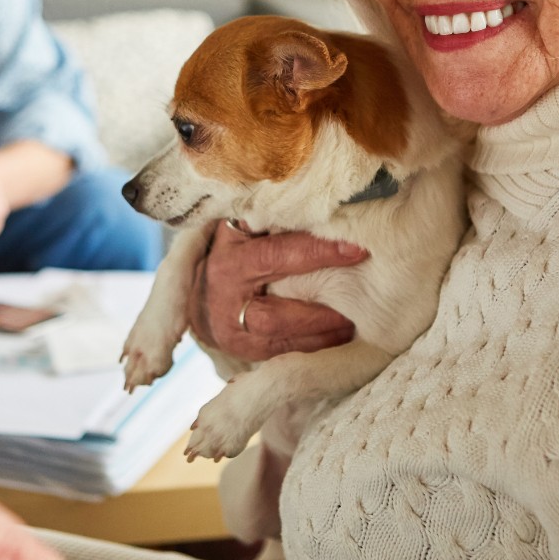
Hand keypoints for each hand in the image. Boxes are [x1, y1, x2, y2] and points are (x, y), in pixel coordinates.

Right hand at [190, 221, 364, 361]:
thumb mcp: (242, 229)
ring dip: (320, 333)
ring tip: (352, 325)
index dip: (317, 253)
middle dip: (320, 312)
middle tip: (359, 305)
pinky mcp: (243, 350)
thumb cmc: (232, 252)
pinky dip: (311, 346)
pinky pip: (280, 352)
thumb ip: (272, 220)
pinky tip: (336, 338)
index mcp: (231, 260)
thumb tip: (319, 208)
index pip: (277, 255)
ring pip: (280, 337)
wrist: (199, 294)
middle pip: (277, 312)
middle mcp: (227, 298)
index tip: (356, 250)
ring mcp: (232, 330)